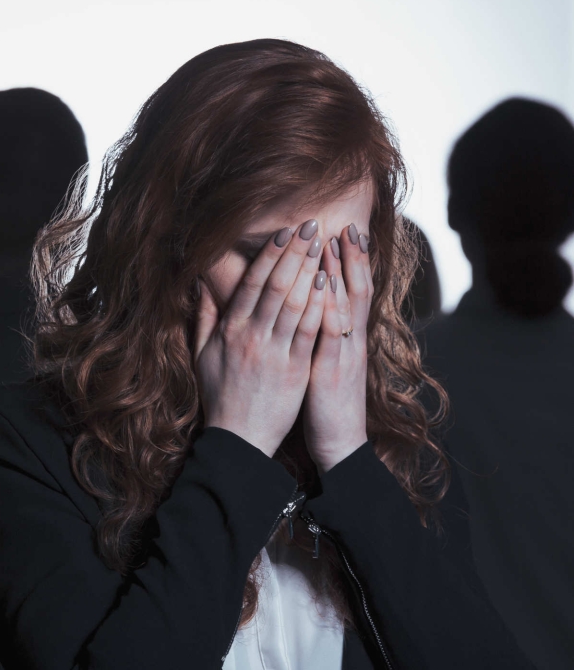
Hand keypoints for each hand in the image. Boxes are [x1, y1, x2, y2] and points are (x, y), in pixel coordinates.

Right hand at [195, 220, 326, 455]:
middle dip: (296, 253)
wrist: (238, 438)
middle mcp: (251, 337)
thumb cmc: (219, 395)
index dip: (270, 254)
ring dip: (312, 271)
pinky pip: (309, 331)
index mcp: (230, 330)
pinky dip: (320, 305)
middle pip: (277, 285)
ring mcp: (274, 353)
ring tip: (326, 246)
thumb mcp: (201, 354)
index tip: (286, 232)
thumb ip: (204, 316)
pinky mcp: (295, 370)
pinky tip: (330, 284)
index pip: (252, 282)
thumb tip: (203, 284)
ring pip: (296, 303)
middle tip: (313, 227)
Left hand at [303, 224, 370, 471]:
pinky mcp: (329, 372)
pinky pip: (329, 336)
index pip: (353, 291)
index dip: (351, 262)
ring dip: (339, 275)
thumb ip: (322, 334)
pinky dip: (326, 309)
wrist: (340, 444)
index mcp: (348, 338)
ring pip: (345, 307)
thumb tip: (314, 307)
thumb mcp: (327, 362)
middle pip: (356, 291)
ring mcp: (342, 355)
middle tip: (346, 225)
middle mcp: (351, 342)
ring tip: (331, 244)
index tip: (346, 230)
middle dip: (351, 258)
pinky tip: (321, 289)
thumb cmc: (327, 402)